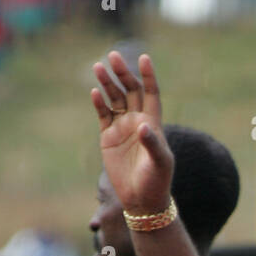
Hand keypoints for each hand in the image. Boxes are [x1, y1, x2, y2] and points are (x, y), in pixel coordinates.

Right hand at [90, 52, 173, 214]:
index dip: (148, 76)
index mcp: (153, 123)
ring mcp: (122, 128)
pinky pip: (103, 114)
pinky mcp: (108, 137)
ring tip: (98, 67)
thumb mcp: (160, 163)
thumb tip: (142, 126)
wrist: (141, 199)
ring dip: (108, 83)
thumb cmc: (156, 181)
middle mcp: (137, 121)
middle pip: (130, 90)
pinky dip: (99, 103)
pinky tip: (95, 92)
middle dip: (122, 73)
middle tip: (113, 56)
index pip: (151, 93)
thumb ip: (153, 143)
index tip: (144, 58)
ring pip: (114, 99)